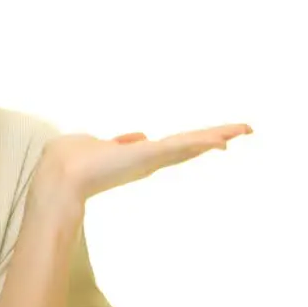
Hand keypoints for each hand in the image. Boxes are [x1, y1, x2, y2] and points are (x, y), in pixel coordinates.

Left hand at [28, 123, 253, 223]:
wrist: (61, 177)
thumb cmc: (72, 161)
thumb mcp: (100, 145)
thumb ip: (121, 142)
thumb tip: (138, 136)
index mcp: (139, 155)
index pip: (175, 145)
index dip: (197, 140)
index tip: (220, 136)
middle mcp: (150, 159)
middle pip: (190, 145)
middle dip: (216, 136)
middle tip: (246, 129)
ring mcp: (151, 159)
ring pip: (190, 145)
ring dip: (216, 135)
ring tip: (243, 129)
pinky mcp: (147, 157)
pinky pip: (180, 146)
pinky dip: (200, 142)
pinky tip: (221, 139)